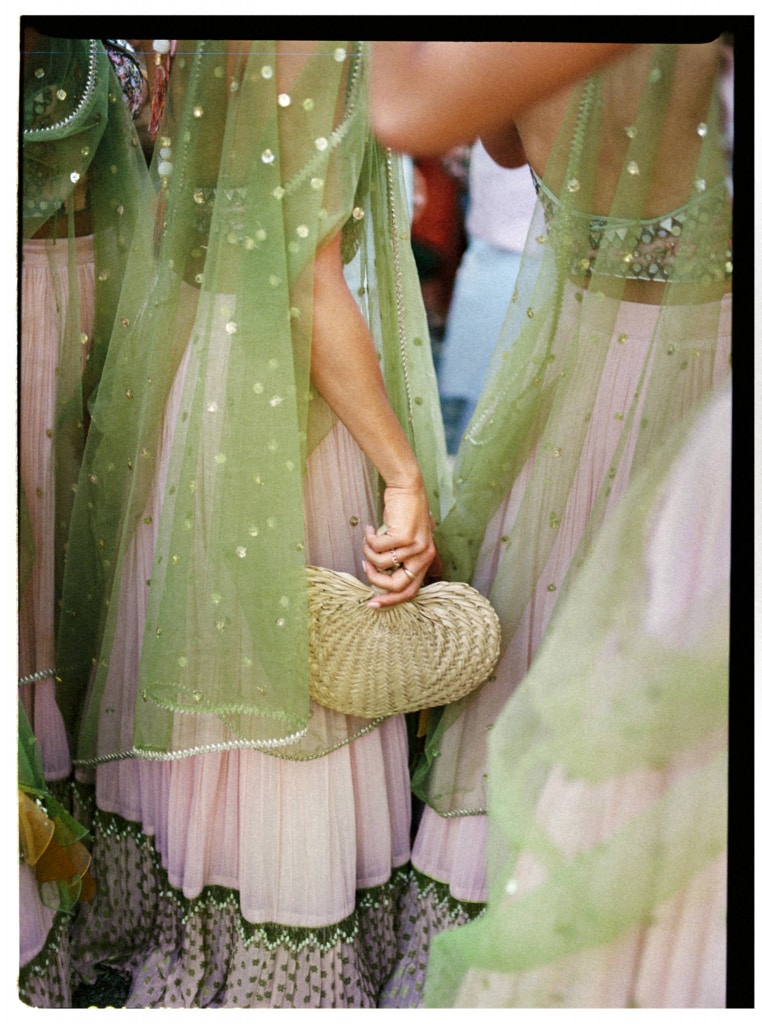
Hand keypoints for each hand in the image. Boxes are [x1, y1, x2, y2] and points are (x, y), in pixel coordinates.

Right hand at [362, 482, 435, 607]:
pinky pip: (377, 548)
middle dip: (376, 580)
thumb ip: (400, 559)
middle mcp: (424, 555)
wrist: (408, 487)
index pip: (410, 591)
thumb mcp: (406, 540)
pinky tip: (370, 529)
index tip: (373, 603)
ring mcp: (416, 546)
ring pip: (382, 564)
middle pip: (398, 585)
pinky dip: (369, 539)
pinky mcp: (405, 536)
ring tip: (368, 540)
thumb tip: (379, 577)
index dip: (391, 600)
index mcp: (426, 559)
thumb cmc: (404, 513)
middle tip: (365, 568)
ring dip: (368, 553)